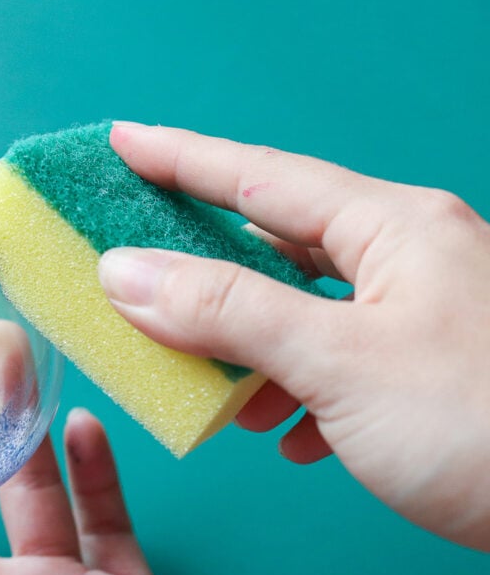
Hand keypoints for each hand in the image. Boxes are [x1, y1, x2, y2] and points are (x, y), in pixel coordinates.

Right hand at [100, 122, 489, 550]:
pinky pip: (340, 362)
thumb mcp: (337, 361)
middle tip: (134, 259)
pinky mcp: (437, 373)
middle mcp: (412, 257)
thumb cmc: (484, 424)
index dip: (181, 158)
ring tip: (202, 379)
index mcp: (393, 228)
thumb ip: (226, 311)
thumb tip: (126, 273)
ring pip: (306, 310)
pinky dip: (297, 392)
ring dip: (247, 344)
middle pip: (279, 242)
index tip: (121, 140)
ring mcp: (427, 315)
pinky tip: (284, 433)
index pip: (258, 177)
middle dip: (203, 264)